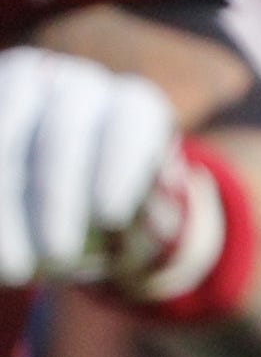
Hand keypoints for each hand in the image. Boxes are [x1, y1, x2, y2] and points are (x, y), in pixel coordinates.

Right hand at [0, 48, 182, 289]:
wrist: (81, 182)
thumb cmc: (128, 211)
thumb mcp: (149, 220)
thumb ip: (145, 223)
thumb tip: (123, 235)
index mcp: (133, 106)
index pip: (131, 126)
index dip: (120, 167)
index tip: (110, 217)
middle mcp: (77, 86)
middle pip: (63, 133)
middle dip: (56, 197)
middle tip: (56, 258)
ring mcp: (25, 87)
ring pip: (8, 139)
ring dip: (6, 204)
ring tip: (14, 270)